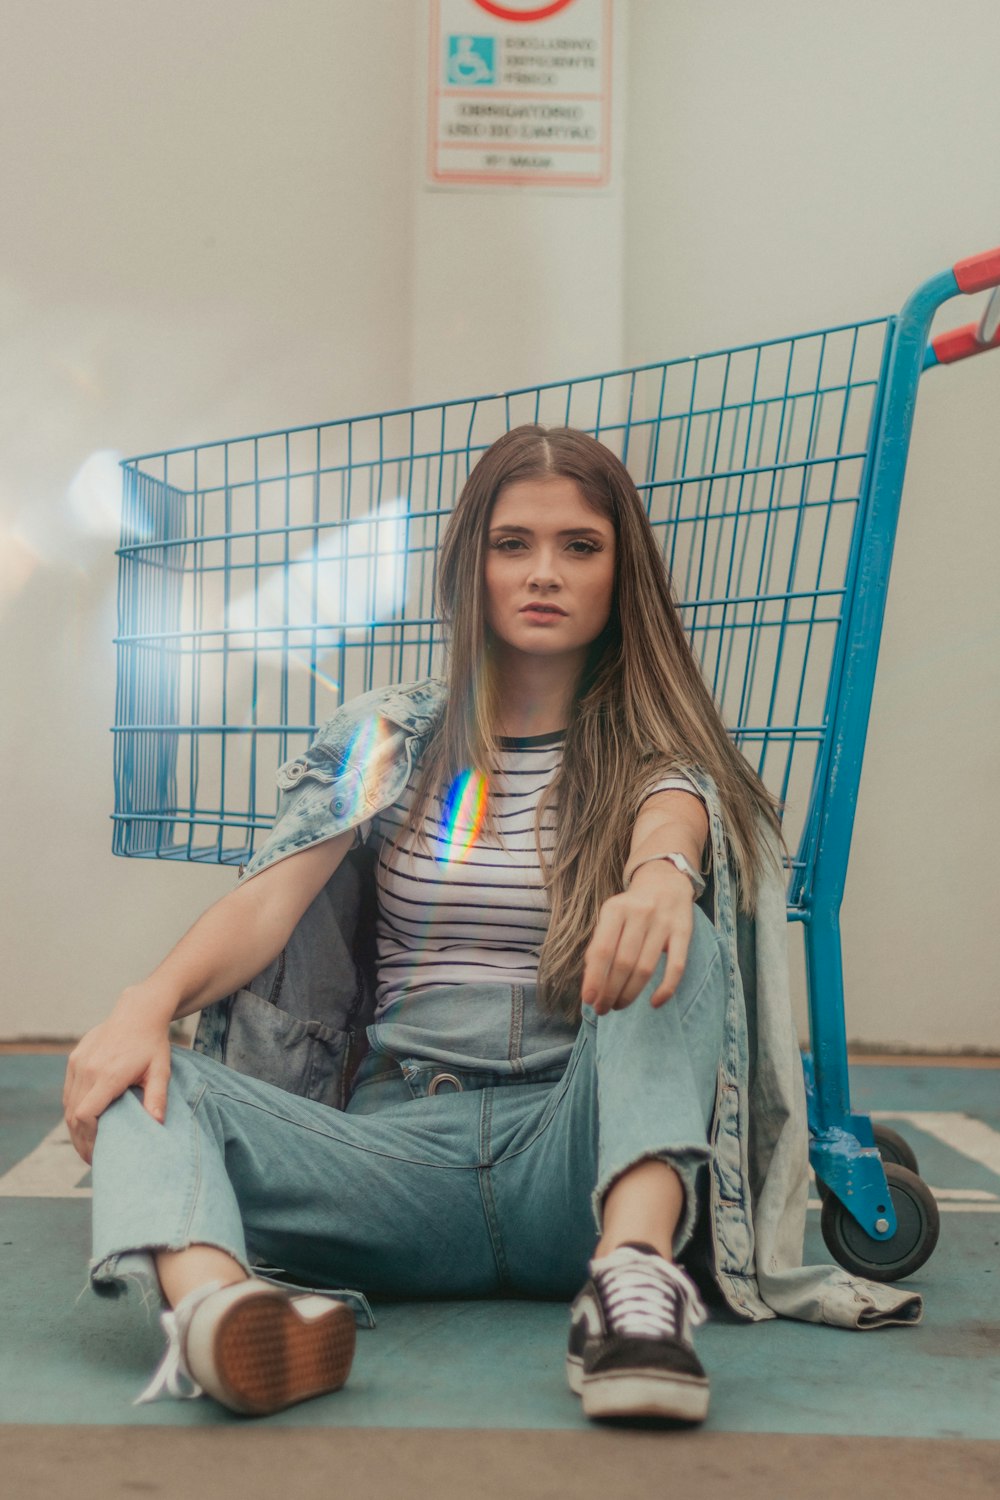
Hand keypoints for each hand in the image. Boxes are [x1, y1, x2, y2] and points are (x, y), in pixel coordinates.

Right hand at [63, 1000, 172, 1165]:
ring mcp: (78, 1062)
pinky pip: (68, 1091)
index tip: (98, 1153)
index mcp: (108, 1074)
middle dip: (80, 1140)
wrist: (138, 1012)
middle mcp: (88, 1069)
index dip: (88, 1138)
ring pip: (67, 1104)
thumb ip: (157, 1098)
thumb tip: (156, 1125)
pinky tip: (83, 1123)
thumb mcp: (161, 1070)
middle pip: (73, 1115)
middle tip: (92, 1158)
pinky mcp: (75, 1058)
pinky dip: (72, 1109)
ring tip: (87, 1145)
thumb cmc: (153, 1043)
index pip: (85, 1115)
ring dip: (74, 1127)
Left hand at [581, 862, 694, 1013]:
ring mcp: (663, 923)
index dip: (595, 978)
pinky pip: (676, 966)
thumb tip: (591, 981)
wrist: (665, 881)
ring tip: (619, 1006)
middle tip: (603, 1009)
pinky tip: (654, 1003)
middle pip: (623, 962)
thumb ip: (600, 943)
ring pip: (645, 968)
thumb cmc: (632, 907)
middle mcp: (640, 914)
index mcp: (616, 909)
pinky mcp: (684, 932)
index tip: (589, 1000)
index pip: (602, 950)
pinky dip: (666, 989)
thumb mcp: (611, 916)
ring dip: (630, 993)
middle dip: (610, 991)